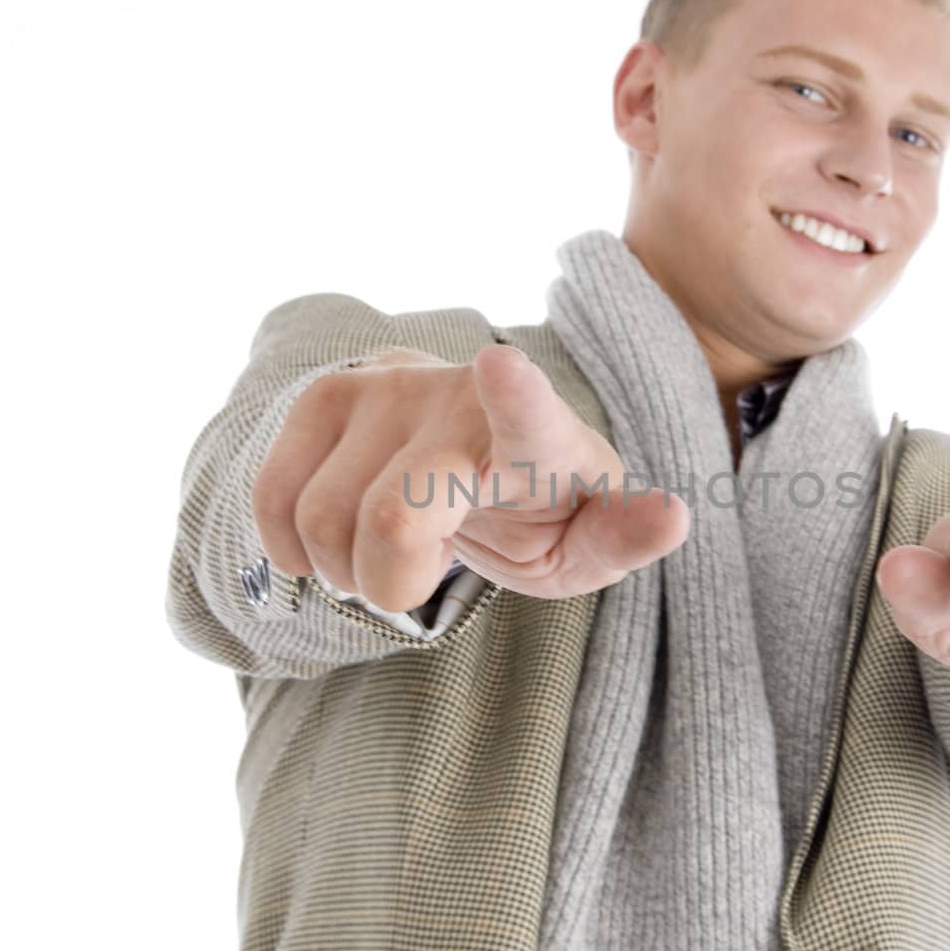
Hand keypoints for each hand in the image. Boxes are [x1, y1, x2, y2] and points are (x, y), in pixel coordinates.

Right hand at [251, 344, 690, 610]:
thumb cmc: (539, 512)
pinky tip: (336, 534)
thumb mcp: (585, 543)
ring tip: (389, 545)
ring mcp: (390, 387)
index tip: (503, 367)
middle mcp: (462, 397)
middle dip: (392, 582)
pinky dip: (293, 544)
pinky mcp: (329, 392)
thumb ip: (624, 535)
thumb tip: (675, 516)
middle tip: (421, 573)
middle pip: (391, 518)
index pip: (530, 414)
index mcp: (541, 437)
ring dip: (344, 566)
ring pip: (322, 520)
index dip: (514, 394)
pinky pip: (273, 498)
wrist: (472, 457)